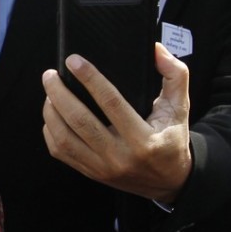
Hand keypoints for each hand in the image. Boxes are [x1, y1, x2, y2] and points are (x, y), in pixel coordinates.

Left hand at [42, 43, 192, 203]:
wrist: (169, 182)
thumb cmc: (172, 139)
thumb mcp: (180, 107)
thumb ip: (175, 75)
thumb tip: (156, 49)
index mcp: (143, 140)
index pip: (111, 103)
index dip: (90, 79)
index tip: (74, 61)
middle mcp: (120, 156)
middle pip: (80, 120)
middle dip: (59, 93)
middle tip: (50, 74)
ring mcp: (102, 168)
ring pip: (64, 138)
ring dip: (51, 111)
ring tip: (49, 91)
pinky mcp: (91, 172)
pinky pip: (60, 152)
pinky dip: (50, 131)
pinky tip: (52, 115)